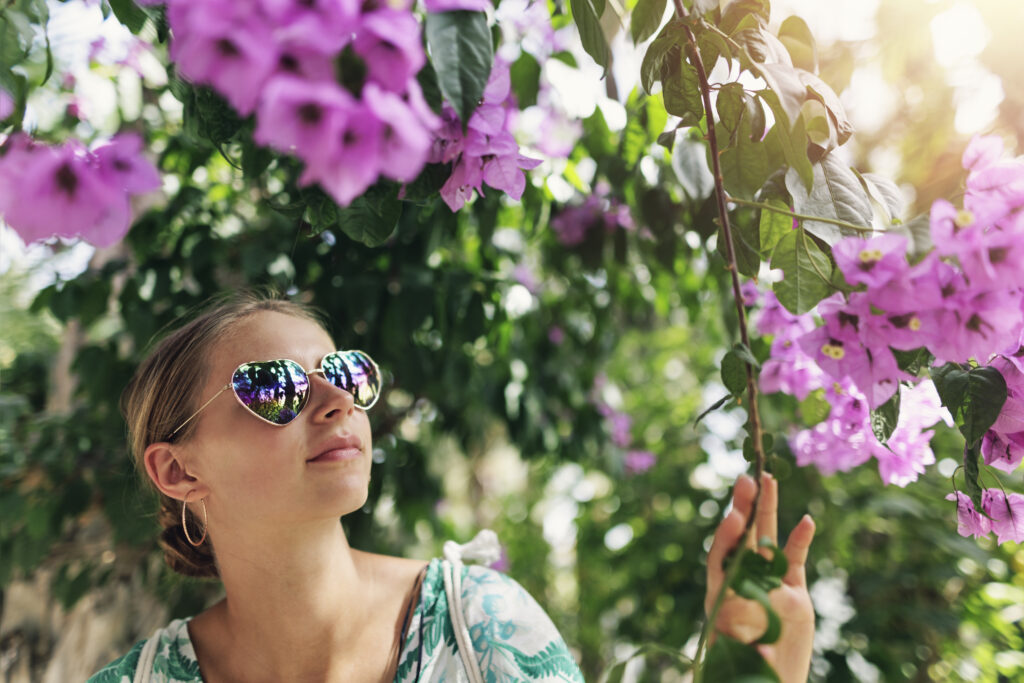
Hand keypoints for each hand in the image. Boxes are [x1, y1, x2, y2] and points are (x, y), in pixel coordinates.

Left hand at [705, 472, 815, 682]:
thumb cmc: (743, 669)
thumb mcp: (736, 650)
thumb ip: (741, 633)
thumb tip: (747, 623)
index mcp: (721, 594)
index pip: (720, 558)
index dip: (727, 538)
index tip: (734, 518)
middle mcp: (743, 583)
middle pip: (741, 539)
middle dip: (743, 507)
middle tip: (746, 479)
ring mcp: (769, 584)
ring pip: (767, 540)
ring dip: (768, 510)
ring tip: (768, 480)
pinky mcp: (793, 592)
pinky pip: (795, 561)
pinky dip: (800, 541)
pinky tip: (806, 521)